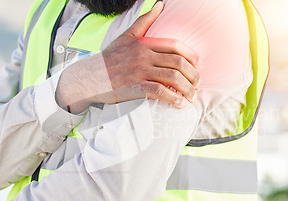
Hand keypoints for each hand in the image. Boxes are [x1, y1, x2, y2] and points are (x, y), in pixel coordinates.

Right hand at [56, 1, 198, 113]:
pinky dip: (173, 99)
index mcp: (144, 44)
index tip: (197, 65)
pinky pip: (160, 92)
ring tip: (191, 97)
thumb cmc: (110, 58)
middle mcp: (143, 56)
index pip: (175, 46)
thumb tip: (160, 5)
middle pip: (178, 63)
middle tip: (197, 84)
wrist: (90, 78)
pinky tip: (179, 103)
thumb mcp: (126, 36)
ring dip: (187, 89)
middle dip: (193, 75)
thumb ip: (144, 21)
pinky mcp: (135, 88)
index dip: (191, 56)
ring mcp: (139, 72)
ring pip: (172, 78)